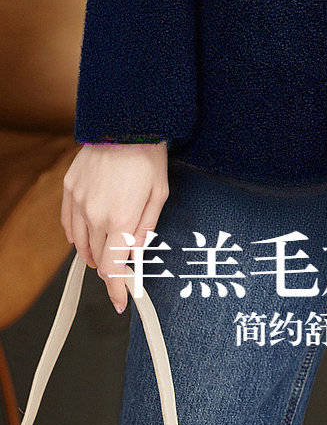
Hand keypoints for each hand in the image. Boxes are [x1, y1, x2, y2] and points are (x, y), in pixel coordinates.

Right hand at [61, 142, 169, 312]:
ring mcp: (78, 202)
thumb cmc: (149, 157)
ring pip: (80, 244)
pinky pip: (68, 223)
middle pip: (97, 258)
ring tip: (105, 252)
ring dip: (92, 254)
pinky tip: (86, 235)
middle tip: (121, 269)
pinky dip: (77, 235)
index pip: (113, 268)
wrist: (126, 123)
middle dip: (109, 268)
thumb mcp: (159, 195)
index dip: (117, 289)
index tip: (121, 301)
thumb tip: (136, 256)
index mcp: (120, 220)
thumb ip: (146, 230)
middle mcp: (95, 215)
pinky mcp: (69, 189)